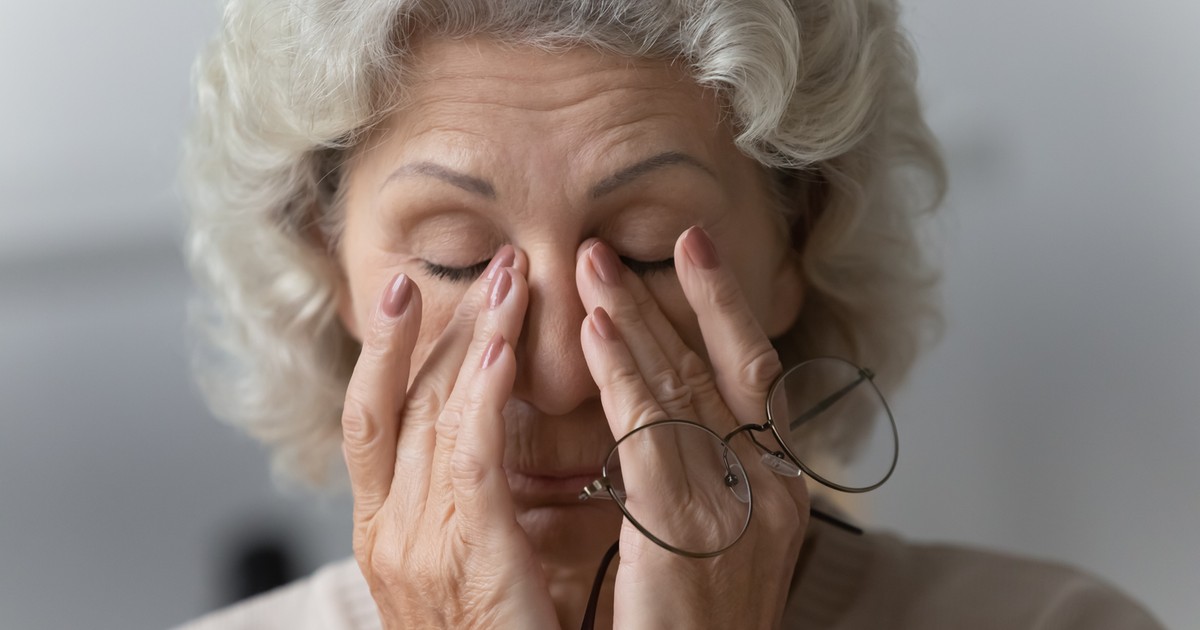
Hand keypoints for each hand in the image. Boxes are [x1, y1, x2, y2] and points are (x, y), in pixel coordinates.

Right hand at [340, 247, 559, 628]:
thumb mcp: (462, 565)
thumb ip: (461, 502)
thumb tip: (479, 433)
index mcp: (384, 529)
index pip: (374, 416)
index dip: (388, 349)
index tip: (410, 290)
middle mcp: (389, 529)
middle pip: (399, 400)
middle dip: (437, 325)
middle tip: (482, 262)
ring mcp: (419, 541)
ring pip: (432, 412)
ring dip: (472, 336)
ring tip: (507, 278)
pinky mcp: (470, 552)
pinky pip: (473, 454)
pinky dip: (484, 392)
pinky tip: (506, 344)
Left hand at [576, 227, 809, 628]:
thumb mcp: (719, 544)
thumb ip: (703, 477)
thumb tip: (666, 416)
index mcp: (780, 492)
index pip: (755, 378)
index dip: (723, 310)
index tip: (693, 253)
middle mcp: (771, 490)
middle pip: (719, 369)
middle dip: (668, 298)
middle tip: (617, 245)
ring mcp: (737, 508)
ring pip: (682, 389)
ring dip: (632, 320)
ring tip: (589, 267)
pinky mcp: (688, 530)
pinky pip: (651, 433)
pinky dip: (623, 375)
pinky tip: (595, 332)